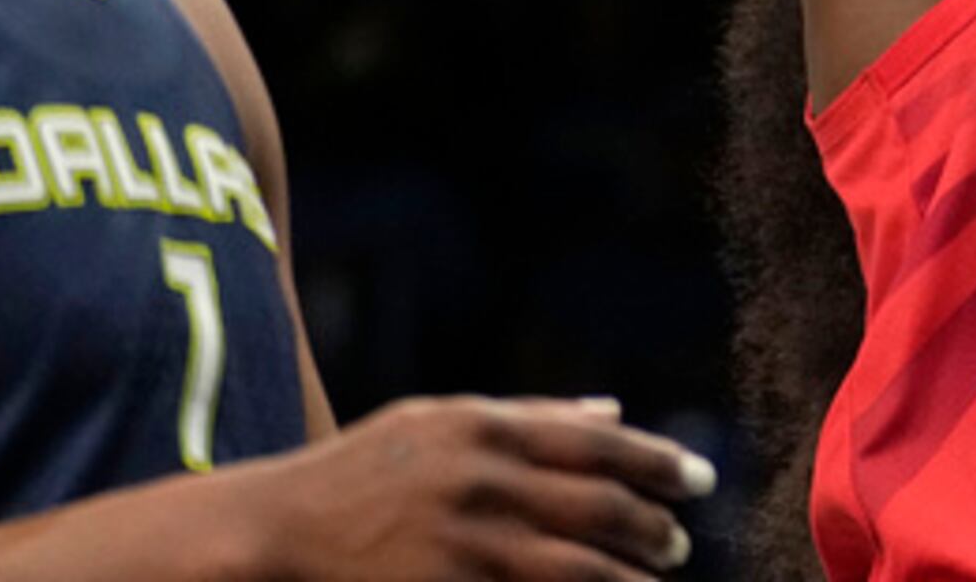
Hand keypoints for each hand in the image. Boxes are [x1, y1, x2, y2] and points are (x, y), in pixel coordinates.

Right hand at [239, 396, 714, 578]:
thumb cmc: (363, 472)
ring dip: (629, 579)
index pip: (597, 442)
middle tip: (678, 542)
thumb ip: (531, 416)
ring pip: (579, 568)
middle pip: (599, 507)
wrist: (276, 532)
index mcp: (484, 428)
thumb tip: (614, 410)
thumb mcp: (440, 423)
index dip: (656, 462)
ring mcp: (465, 544)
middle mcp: (481, 481)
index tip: (699, 480)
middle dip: (651, 528)